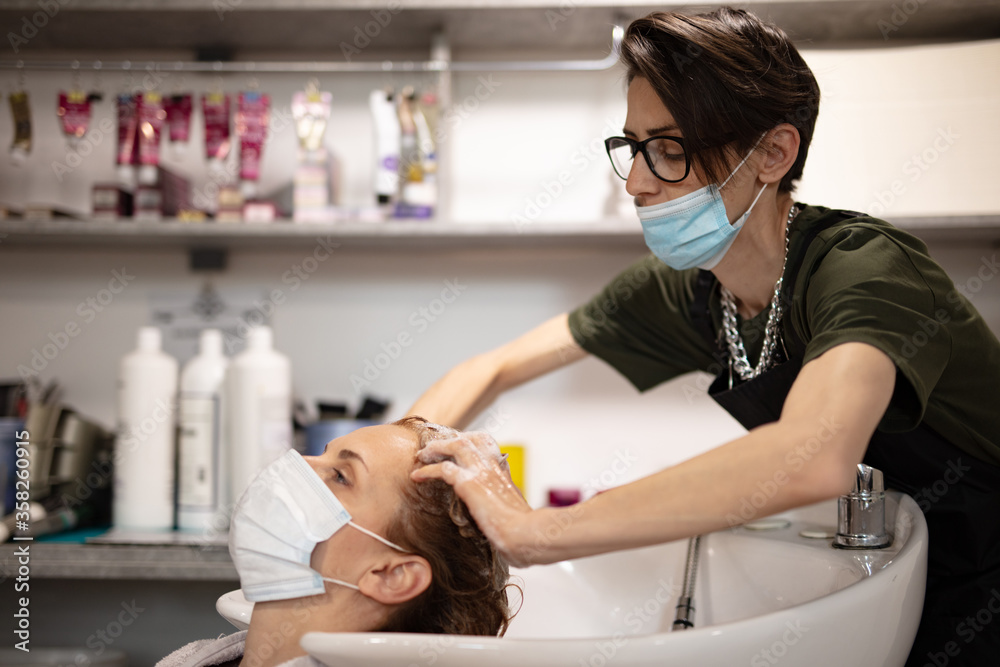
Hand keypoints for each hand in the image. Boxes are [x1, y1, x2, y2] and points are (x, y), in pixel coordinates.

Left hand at [410, 432, 535, 566]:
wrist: (527, 534)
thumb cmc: (524, 530)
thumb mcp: (513, 511)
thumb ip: (501, 504)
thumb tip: (495, 514)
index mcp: (503, 472)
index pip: (486, 444)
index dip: (468, 441)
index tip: (455, 445)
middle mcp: (493, 467)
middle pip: (470, 439)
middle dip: (449, 440)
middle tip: (433, 448)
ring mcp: (482, 473)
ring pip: (456, 446)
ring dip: (436, 449)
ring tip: (421, 455)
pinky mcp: (469, 484)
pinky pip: (443, 469)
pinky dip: (427, 470)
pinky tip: (417, 476)